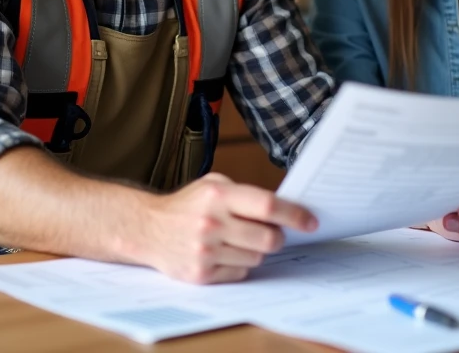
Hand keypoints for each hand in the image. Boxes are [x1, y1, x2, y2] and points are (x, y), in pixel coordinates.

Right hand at [135, 173, 316, 283]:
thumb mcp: (213, 185)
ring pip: (257, 257)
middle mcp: (212, 222)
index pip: (268, 206)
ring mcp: (205, 250)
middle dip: (278, 237)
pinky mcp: (200, 273)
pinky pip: (240, 272)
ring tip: (237, 240)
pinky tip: (223, 252)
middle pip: (268, 238)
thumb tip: (286, 208)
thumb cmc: (188, 205)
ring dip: (256, 250)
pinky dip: (239, 263)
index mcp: (218, 195)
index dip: (295, 215)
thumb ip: (246, 194)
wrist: (148, 229)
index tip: (310, 221)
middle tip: (274, 233)